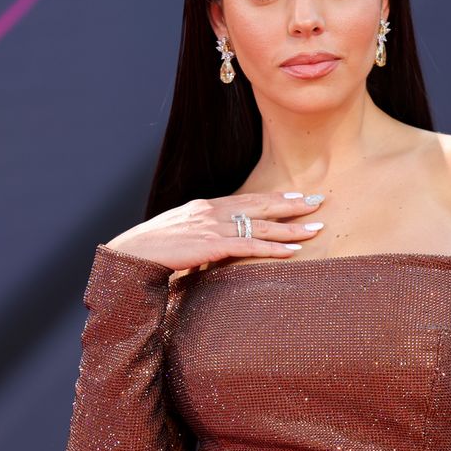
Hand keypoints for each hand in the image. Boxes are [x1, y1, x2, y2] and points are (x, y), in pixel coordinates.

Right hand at [104, 192, 325, 270]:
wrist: (133, 253)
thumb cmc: (154, 248)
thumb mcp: (182, 233)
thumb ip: (203, 234)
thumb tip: (218, 243)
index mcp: (207, 206)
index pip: (249, 198)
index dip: (275, 198)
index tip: (297, 197)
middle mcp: (214, 211)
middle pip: (261, 205)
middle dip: (291, 205)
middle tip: (318, 202)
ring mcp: (213, 226)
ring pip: (261, 226)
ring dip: (291, 228)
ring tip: (316, 228)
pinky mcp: (212, 245)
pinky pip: (250, 247)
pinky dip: (274, 249)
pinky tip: (293, 251)